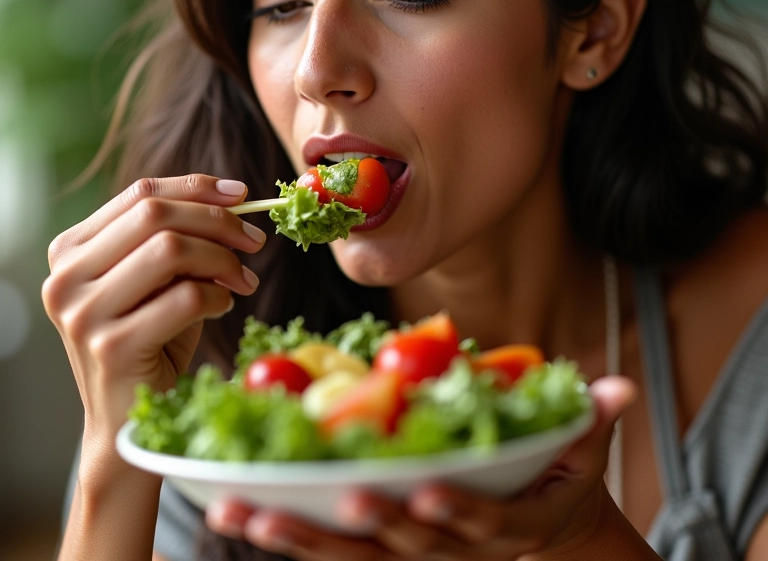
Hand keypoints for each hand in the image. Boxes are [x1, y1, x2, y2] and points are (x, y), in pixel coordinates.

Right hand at [42, 174, 263, 451]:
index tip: (241, 194)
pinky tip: (224, 307)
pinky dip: (217, 297)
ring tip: (243, 281)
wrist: (127, 419)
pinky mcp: (111, 347)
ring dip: (222, 260)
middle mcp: (66, 276)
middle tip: (254, 241)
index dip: (197, 187)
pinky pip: (184, 298)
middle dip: (218, 222)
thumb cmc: (151, 340)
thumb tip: (234, 200)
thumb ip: (179, 239)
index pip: (140, 194)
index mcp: (72, 250)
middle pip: (156, 214)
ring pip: (171, 249)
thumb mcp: (159, 280)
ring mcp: (83, 313)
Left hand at [207, 376, 635, 559]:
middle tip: (290, 505)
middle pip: (392, 546)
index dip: (451, 512)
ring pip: (345, 553)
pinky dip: (285, 528)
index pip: (473, 522)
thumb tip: (621, 388)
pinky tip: (237, 508)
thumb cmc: (545, 480)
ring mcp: (406, 552)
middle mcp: (446, 548)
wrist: (533, 532)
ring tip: (232, 511)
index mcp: (498, 524)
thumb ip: (590, 420)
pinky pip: (328, 544)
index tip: (422, 494)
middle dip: (343, 528)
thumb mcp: (575, 453)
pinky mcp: (376, 545)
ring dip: (290, 533)